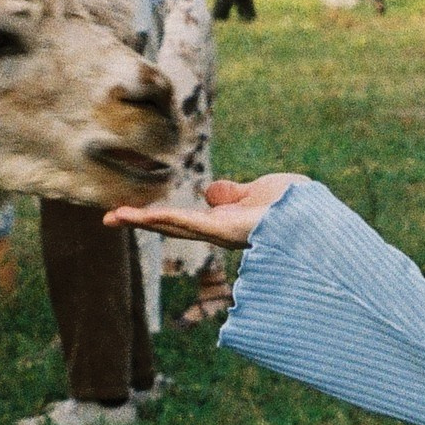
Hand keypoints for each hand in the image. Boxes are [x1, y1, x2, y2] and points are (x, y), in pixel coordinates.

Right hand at [104, 171, 305, 248]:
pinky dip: (164, 219)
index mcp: (223, 222)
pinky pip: (189, 223)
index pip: (183, 219)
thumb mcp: (257, 192)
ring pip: (174, 226)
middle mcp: (218, 232)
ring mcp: (221, 232)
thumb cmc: (296, 208)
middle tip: (107, 220)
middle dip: (140, 223)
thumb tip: (210, 192)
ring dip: (142, 222)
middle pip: (171, 225)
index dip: (157, 216)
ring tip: (112, 218)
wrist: (317, 216)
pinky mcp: (226, 230)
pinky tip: (140, 217)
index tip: (131, 213)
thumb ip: (232, 194)